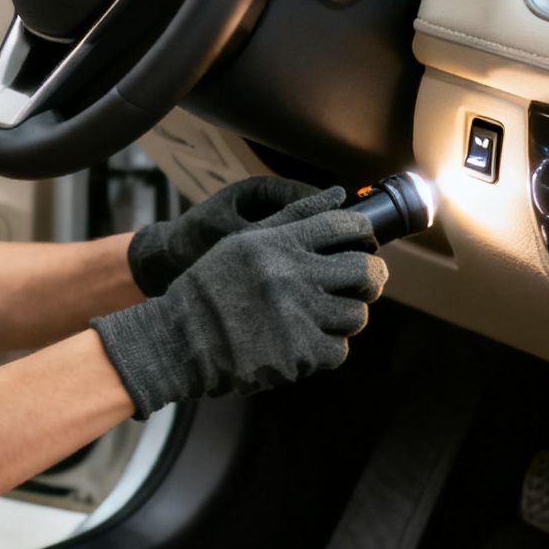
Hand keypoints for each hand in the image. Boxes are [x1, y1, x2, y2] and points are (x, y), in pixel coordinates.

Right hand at [94, 189, 387, 418]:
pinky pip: (338, 351)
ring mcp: (298, 317)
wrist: (179, 340)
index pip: (345, 227)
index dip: (364, 235)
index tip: (365, 244)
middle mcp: (292, 276)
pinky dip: (325, 349)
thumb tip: (339, 194)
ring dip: (345, 317)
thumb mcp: (244, 241)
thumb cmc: (211, 288)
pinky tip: (304, 342)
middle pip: (364, 272)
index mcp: (280, 243)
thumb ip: (294, 217)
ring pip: (356, 315)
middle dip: (369, 279)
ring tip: (324, 317)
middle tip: (360, 285)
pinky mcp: (298, 354)